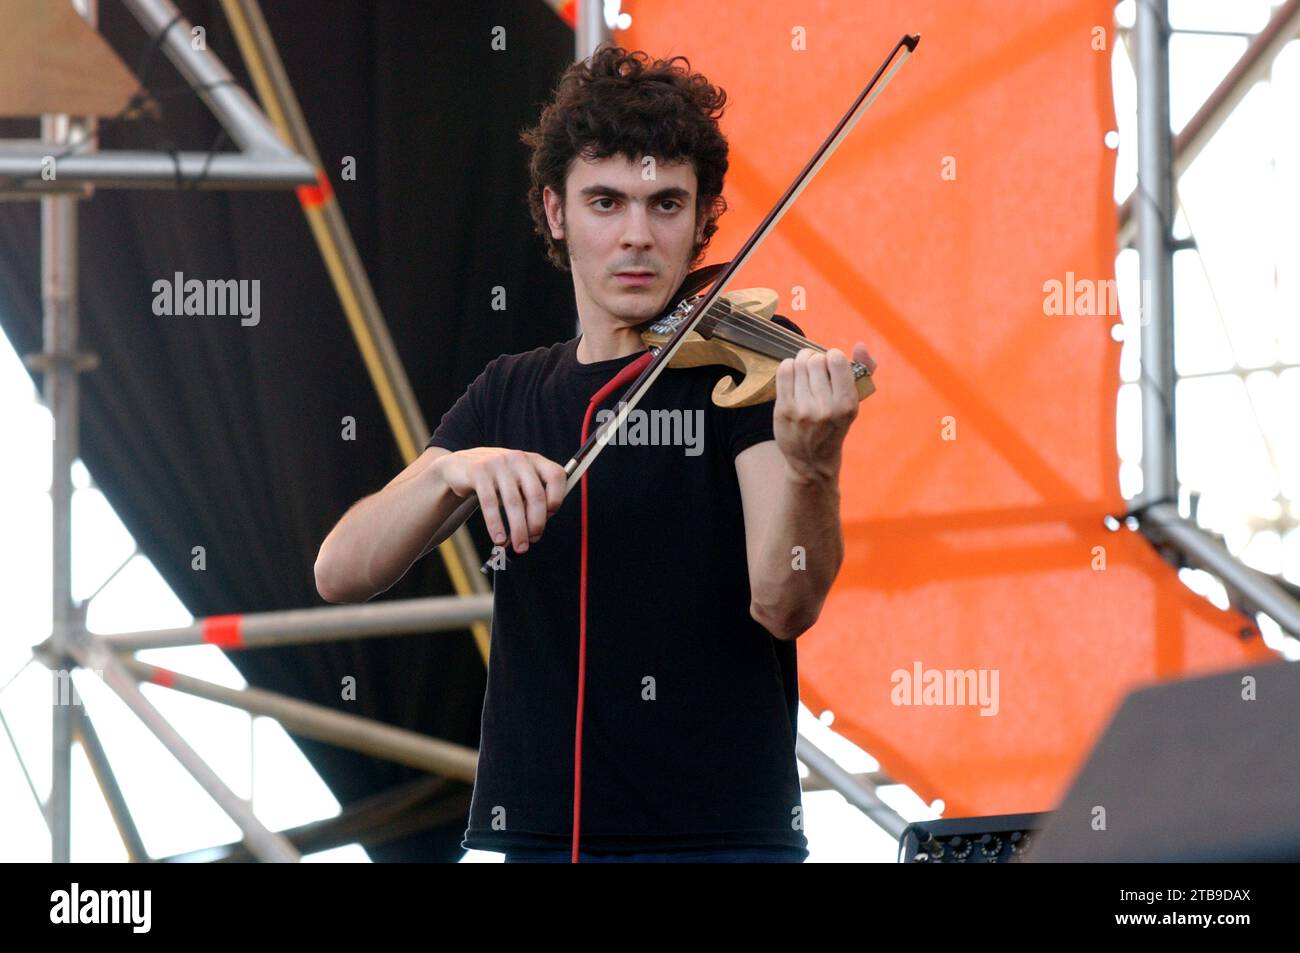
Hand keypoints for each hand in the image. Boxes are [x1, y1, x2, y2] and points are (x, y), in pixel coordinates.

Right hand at [436, 448, 566, 552]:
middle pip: (536, 494)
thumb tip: (538, 528)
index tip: (549, 517)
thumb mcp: (518, 481)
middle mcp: (518, 458)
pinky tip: (498, 538)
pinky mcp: (479, 471)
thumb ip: (532, 497)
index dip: (557, 499)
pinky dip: (495, 524)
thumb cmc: (496, 479)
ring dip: (518, 529)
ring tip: (519, 546)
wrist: (460, 466)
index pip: (556, 476)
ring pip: (513, 502)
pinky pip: (489, 503)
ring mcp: (498, 463)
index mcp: (534, 460)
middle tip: (533, 540)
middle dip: (537, 523)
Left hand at [773, 342, 874, 484]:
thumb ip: (864, 370)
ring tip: (805, 372)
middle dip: (816, 359)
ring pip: (798, 363)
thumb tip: (860, 345)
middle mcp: (825, 408)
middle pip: (815, 360)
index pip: (836, 359)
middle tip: (817, 369)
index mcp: (847, 404)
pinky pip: (784, 371)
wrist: (812, 459)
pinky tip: (794, 376)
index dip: (833, 356)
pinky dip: (789, 367)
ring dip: (802, 362)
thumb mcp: (854, 401)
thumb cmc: (836, 424)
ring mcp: (802, 410)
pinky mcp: (784, 410)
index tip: (832, 365)